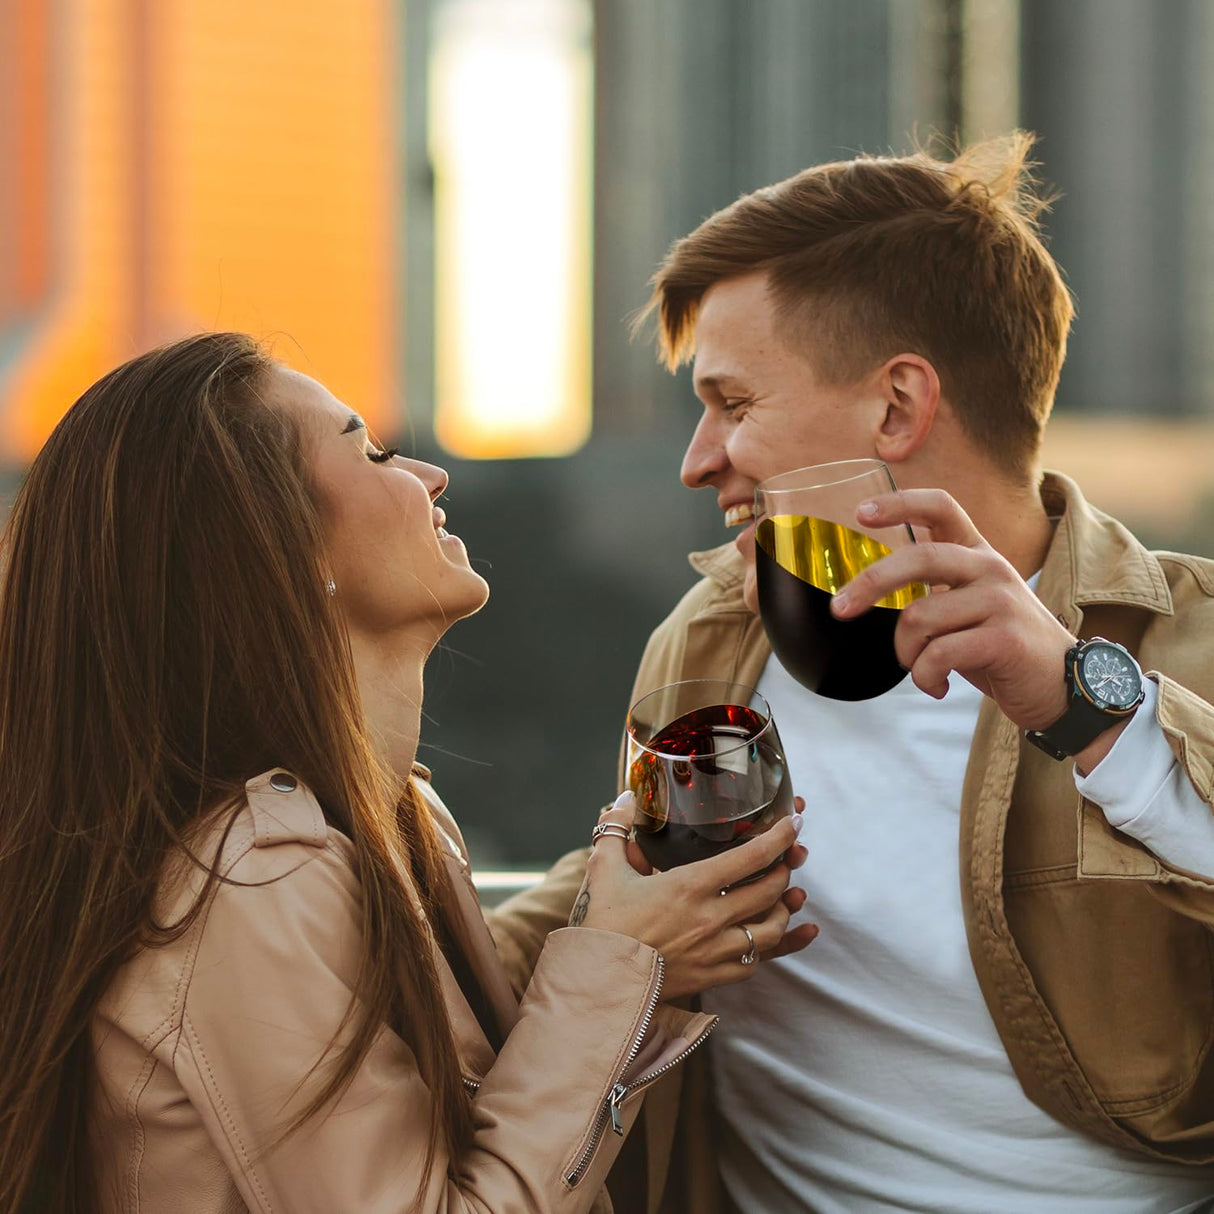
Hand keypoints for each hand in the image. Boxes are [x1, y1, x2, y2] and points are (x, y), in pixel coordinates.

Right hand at [570, 792, 817, 999]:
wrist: (596, 984)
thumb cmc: (601, 925)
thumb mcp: (604, 868)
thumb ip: (617, 828)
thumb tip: (626, 797)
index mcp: (690, 886)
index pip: (752, 857)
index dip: (779, 837)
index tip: (794, 824)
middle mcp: (710, 918)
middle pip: (770, 891)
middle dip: (786, 870)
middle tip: (787, 859)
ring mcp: (714, 951)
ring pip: (770, 930)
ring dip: (782, 911)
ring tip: (783, 898)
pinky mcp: (711, 978)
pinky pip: (754, 964)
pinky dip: (768, 949)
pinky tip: (772, 940)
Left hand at [829, 488, 1074, 730]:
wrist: (1062, 687)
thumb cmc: (1000, 646)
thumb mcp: (969, 606)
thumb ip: (933, 590)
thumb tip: (864, 592)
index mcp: (978, 553)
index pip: (941, 506)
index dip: (900, 504)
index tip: (861, 513)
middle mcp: (990, 568)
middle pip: (919, 558)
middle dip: (870, 584)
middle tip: (840, 609)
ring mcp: (1001, 601)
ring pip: (919, 618)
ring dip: (906, 653)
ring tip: (920, 669)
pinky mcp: (1005, 639)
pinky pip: (938, 654)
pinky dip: (924, 676)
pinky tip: (935, 686)